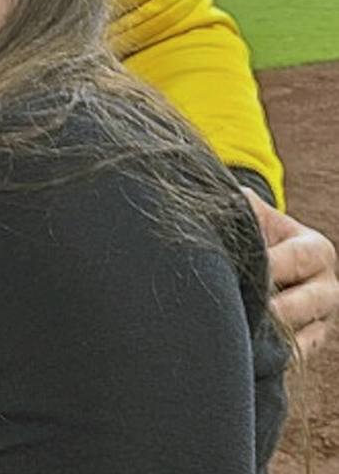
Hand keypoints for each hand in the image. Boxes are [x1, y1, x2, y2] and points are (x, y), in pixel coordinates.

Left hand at [248, 189, 336, 355]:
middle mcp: (328, 285)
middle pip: (308, 302)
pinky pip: (299, 354)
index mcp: (316, 249)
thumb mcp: (252, 215)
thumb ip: (243, 207)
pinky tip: (252, 353)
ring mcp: (323, 317)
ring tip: (244, 333)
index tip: (240, 270)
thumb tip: (228, 200)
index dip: (268, 264)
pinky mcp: (311, 341)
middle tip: (247, 310)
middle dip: (275, 307)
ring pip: (306, 333)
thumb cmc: (253, 232)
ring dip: (275, 335)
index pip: (297, 258)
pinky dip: (277, 356)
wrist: (259, 259)